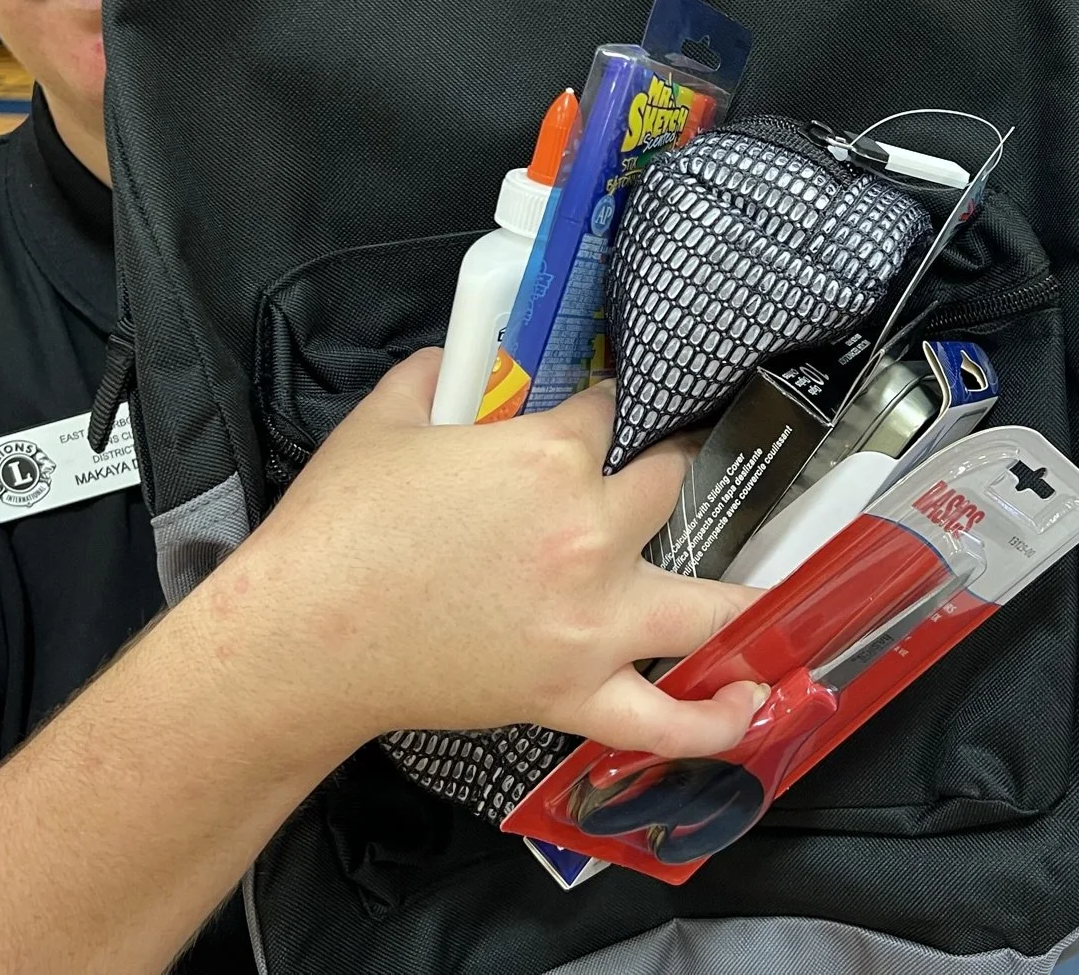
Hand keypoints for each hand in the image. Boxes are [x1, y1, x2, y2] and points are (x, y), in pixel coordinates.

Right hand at [190, 350, 763, 761]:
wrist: (302, 636)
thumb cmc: (339, 525)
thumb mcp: (387, 417)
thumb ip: (439, 374)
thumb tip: (460, 357)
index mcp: (551, 457)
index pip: (618, 409)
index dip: (620, 398)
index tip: (619, 401)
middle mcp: (591, 535)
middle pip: (673, 484)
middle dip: (678, 462)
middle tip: (676, 463)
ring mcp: (591, 623)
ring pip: (705, 608)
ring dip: (745, 591)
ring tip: (776, 581)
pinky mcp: (571, 693)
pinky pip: (663, 722)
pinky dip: (718, 721)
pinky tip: (757, 702)